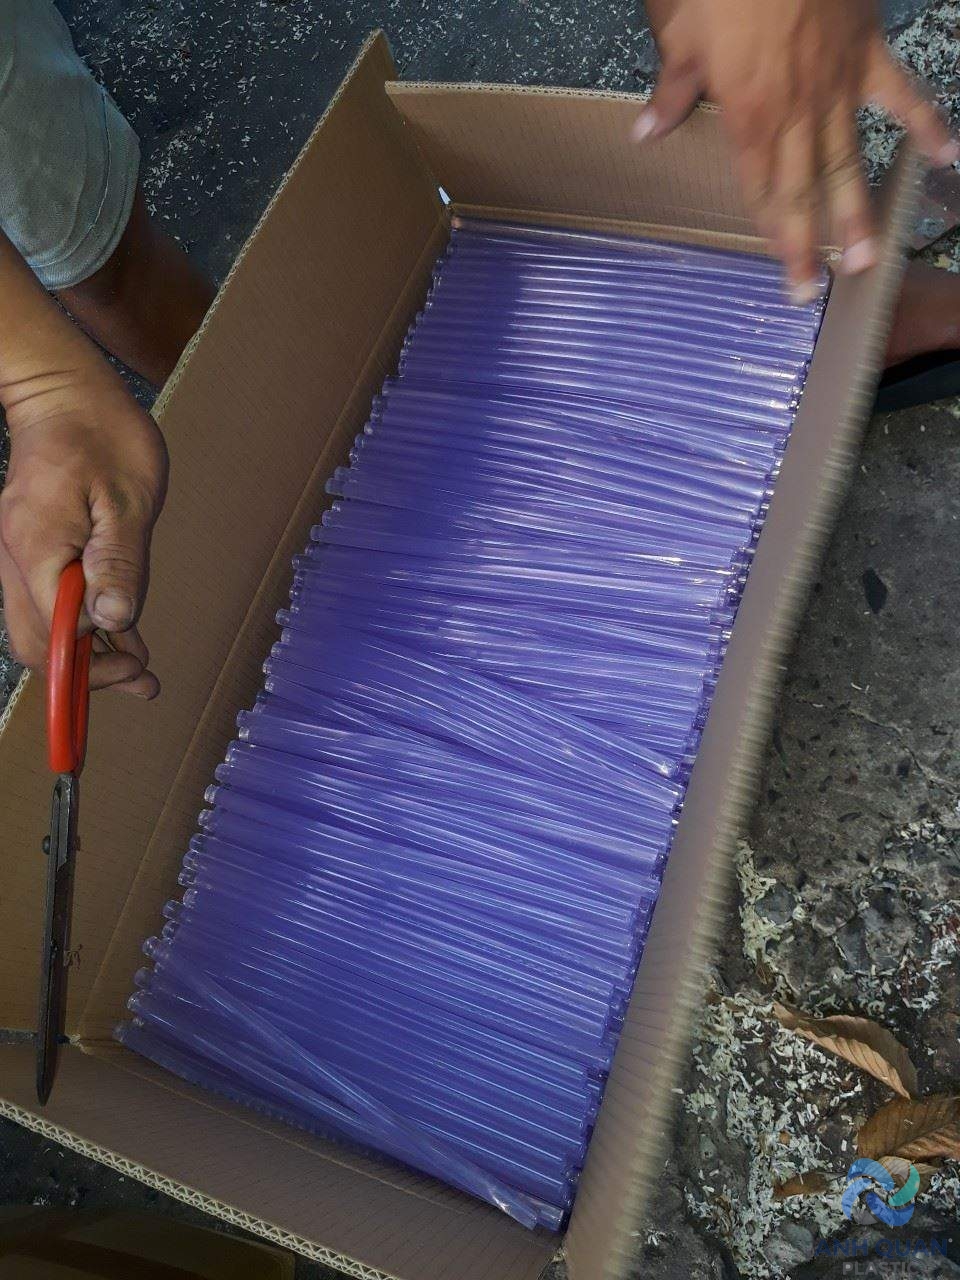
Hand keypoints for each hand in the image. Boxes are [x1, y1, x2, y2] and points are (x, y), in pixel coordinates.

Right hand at [0, 367, 167, 694]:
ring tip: (139, 667)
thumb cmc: (103, 436)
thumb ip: (119, 562)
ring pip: (40, 627)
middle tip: (142, 678)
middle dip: (88, 672)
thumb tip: (112, 621)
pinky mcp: (32, 551)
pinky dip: (79, 626)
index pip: (54, 634)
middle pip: (38, 643)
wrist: (66, 394)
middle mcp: (16, 559)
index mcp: (36, 548)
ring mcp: (19, 555)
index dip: (94, 665)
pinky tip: (119, 633)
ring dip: (85, 654)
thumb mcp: (127, 499)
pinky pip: (47, 602)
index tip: (138, 670)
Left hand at [636, 0, 958, 300]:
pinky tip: (947, 155)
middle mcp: (799, 115)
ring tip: (870, 257)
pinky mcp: (868, 55)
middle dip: (810, 245)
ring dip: (859, 212)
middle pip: (805, 192)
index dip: (774, 235)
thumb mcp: (685, 34)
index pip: (762, 192)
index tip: (785, 276)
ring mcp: (839, 87)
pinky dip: (927, 124)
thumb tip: (645, 134)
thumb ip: (672, 91)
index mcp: (752, 117)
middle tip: (817, 290)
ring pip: (850, 161)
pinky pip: (902, 96)